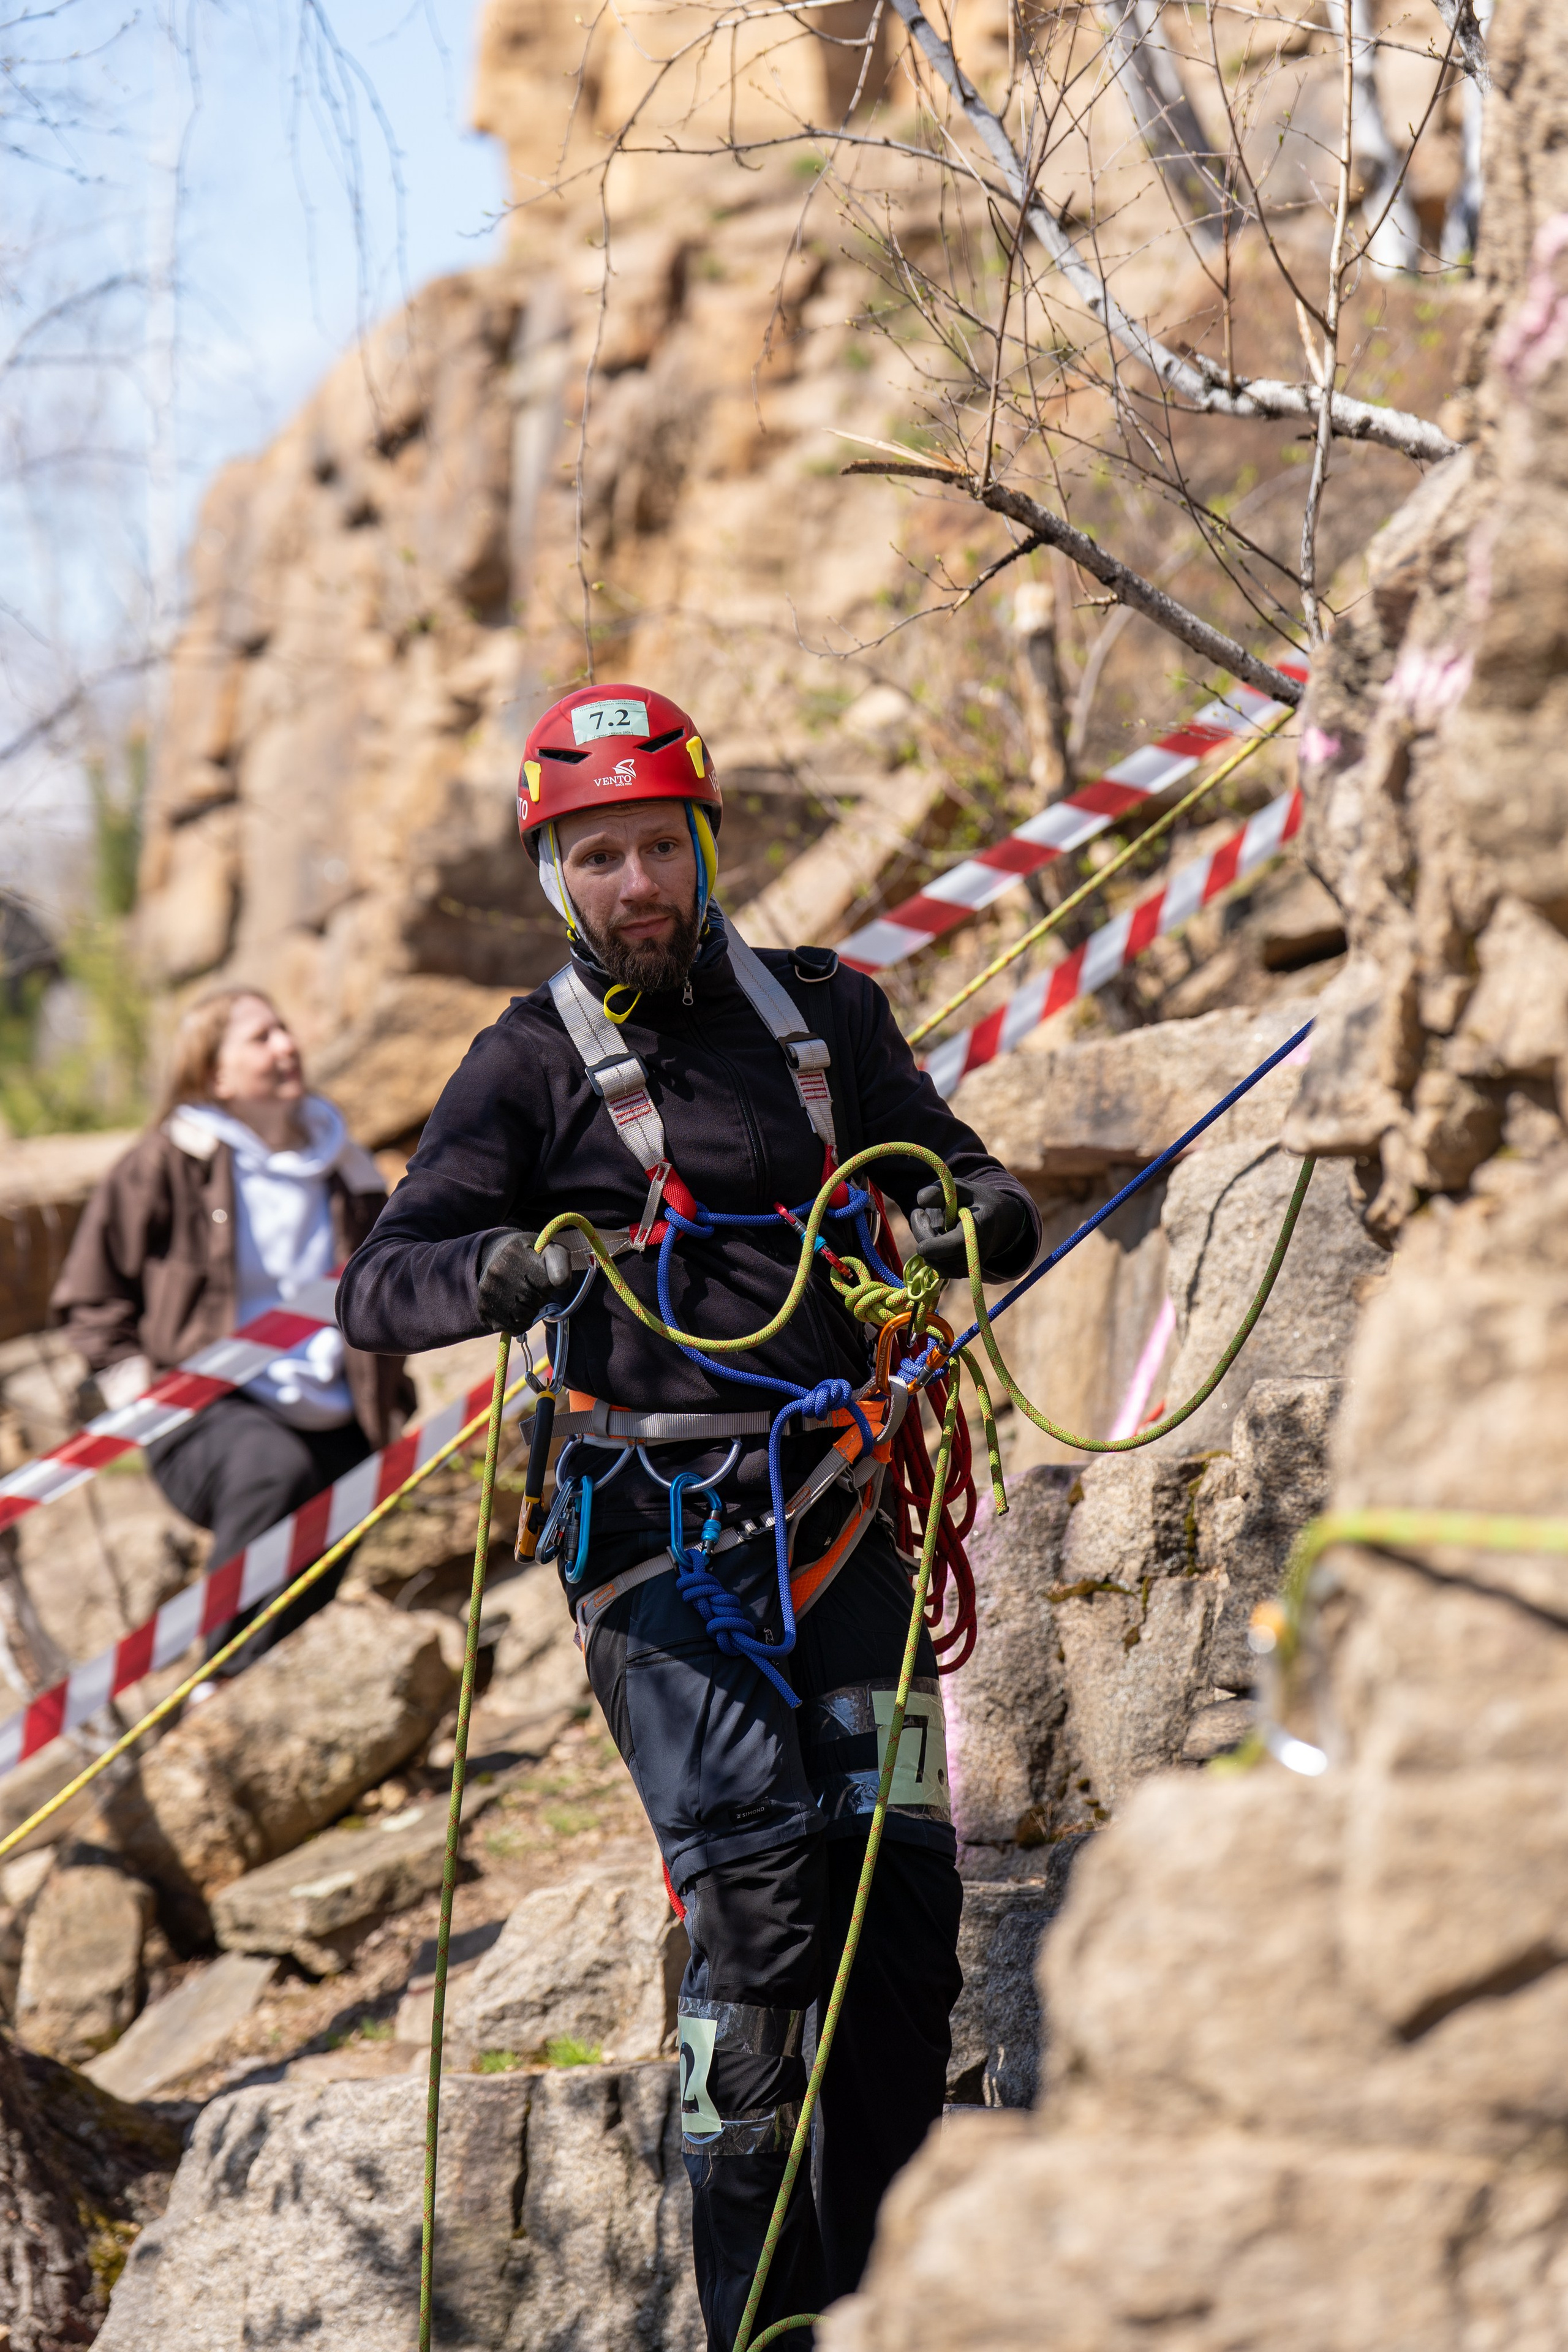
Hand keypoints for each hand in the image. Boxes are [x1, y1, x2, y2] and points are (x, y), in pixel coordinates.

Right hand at [476, 1232, 573, 1335]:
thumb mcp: (549, 1249)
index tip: (542, 1273)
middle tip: (532, 1284)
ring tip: (524, 1295)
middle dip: (541, 1296)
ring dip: (531, 1310)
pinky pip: (514, 1328)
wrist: (498, 1257)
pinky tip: (516, 1307)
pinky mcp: (484, 1310)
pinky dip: (521, 1323)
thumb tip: (561, 1283)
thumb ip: (559, 1262)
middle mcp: (496, 1271)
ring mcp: (487, 1292)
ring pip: (525, 1317)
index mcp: (514, 1252)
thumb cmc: (529, 1255)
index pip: (547, 1283)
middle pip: (537, 1301)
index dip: (550, 1282)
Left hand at [908, 1177, 1030, 1279]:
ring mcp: (966, 1268)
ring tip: (938, 1223)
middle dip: (922, 1230)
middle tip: (920, 1212)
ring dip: (926, 1240)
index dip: (931, 1242)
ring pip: (930, 1258)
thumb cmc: (979, 1203)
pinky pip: (933, 1264)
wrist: (1000, 1223)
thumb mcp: (963, 1189)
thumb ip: (941, 1191)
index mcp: (977, 1232)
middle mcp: (973, 1256)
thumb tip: (920, 1201)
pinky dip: (930, 1250)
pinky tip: (939, 1237)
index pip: (951, 1245)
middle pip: (934, 1251)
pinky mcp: (959, 1273)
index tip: (918, 1213)